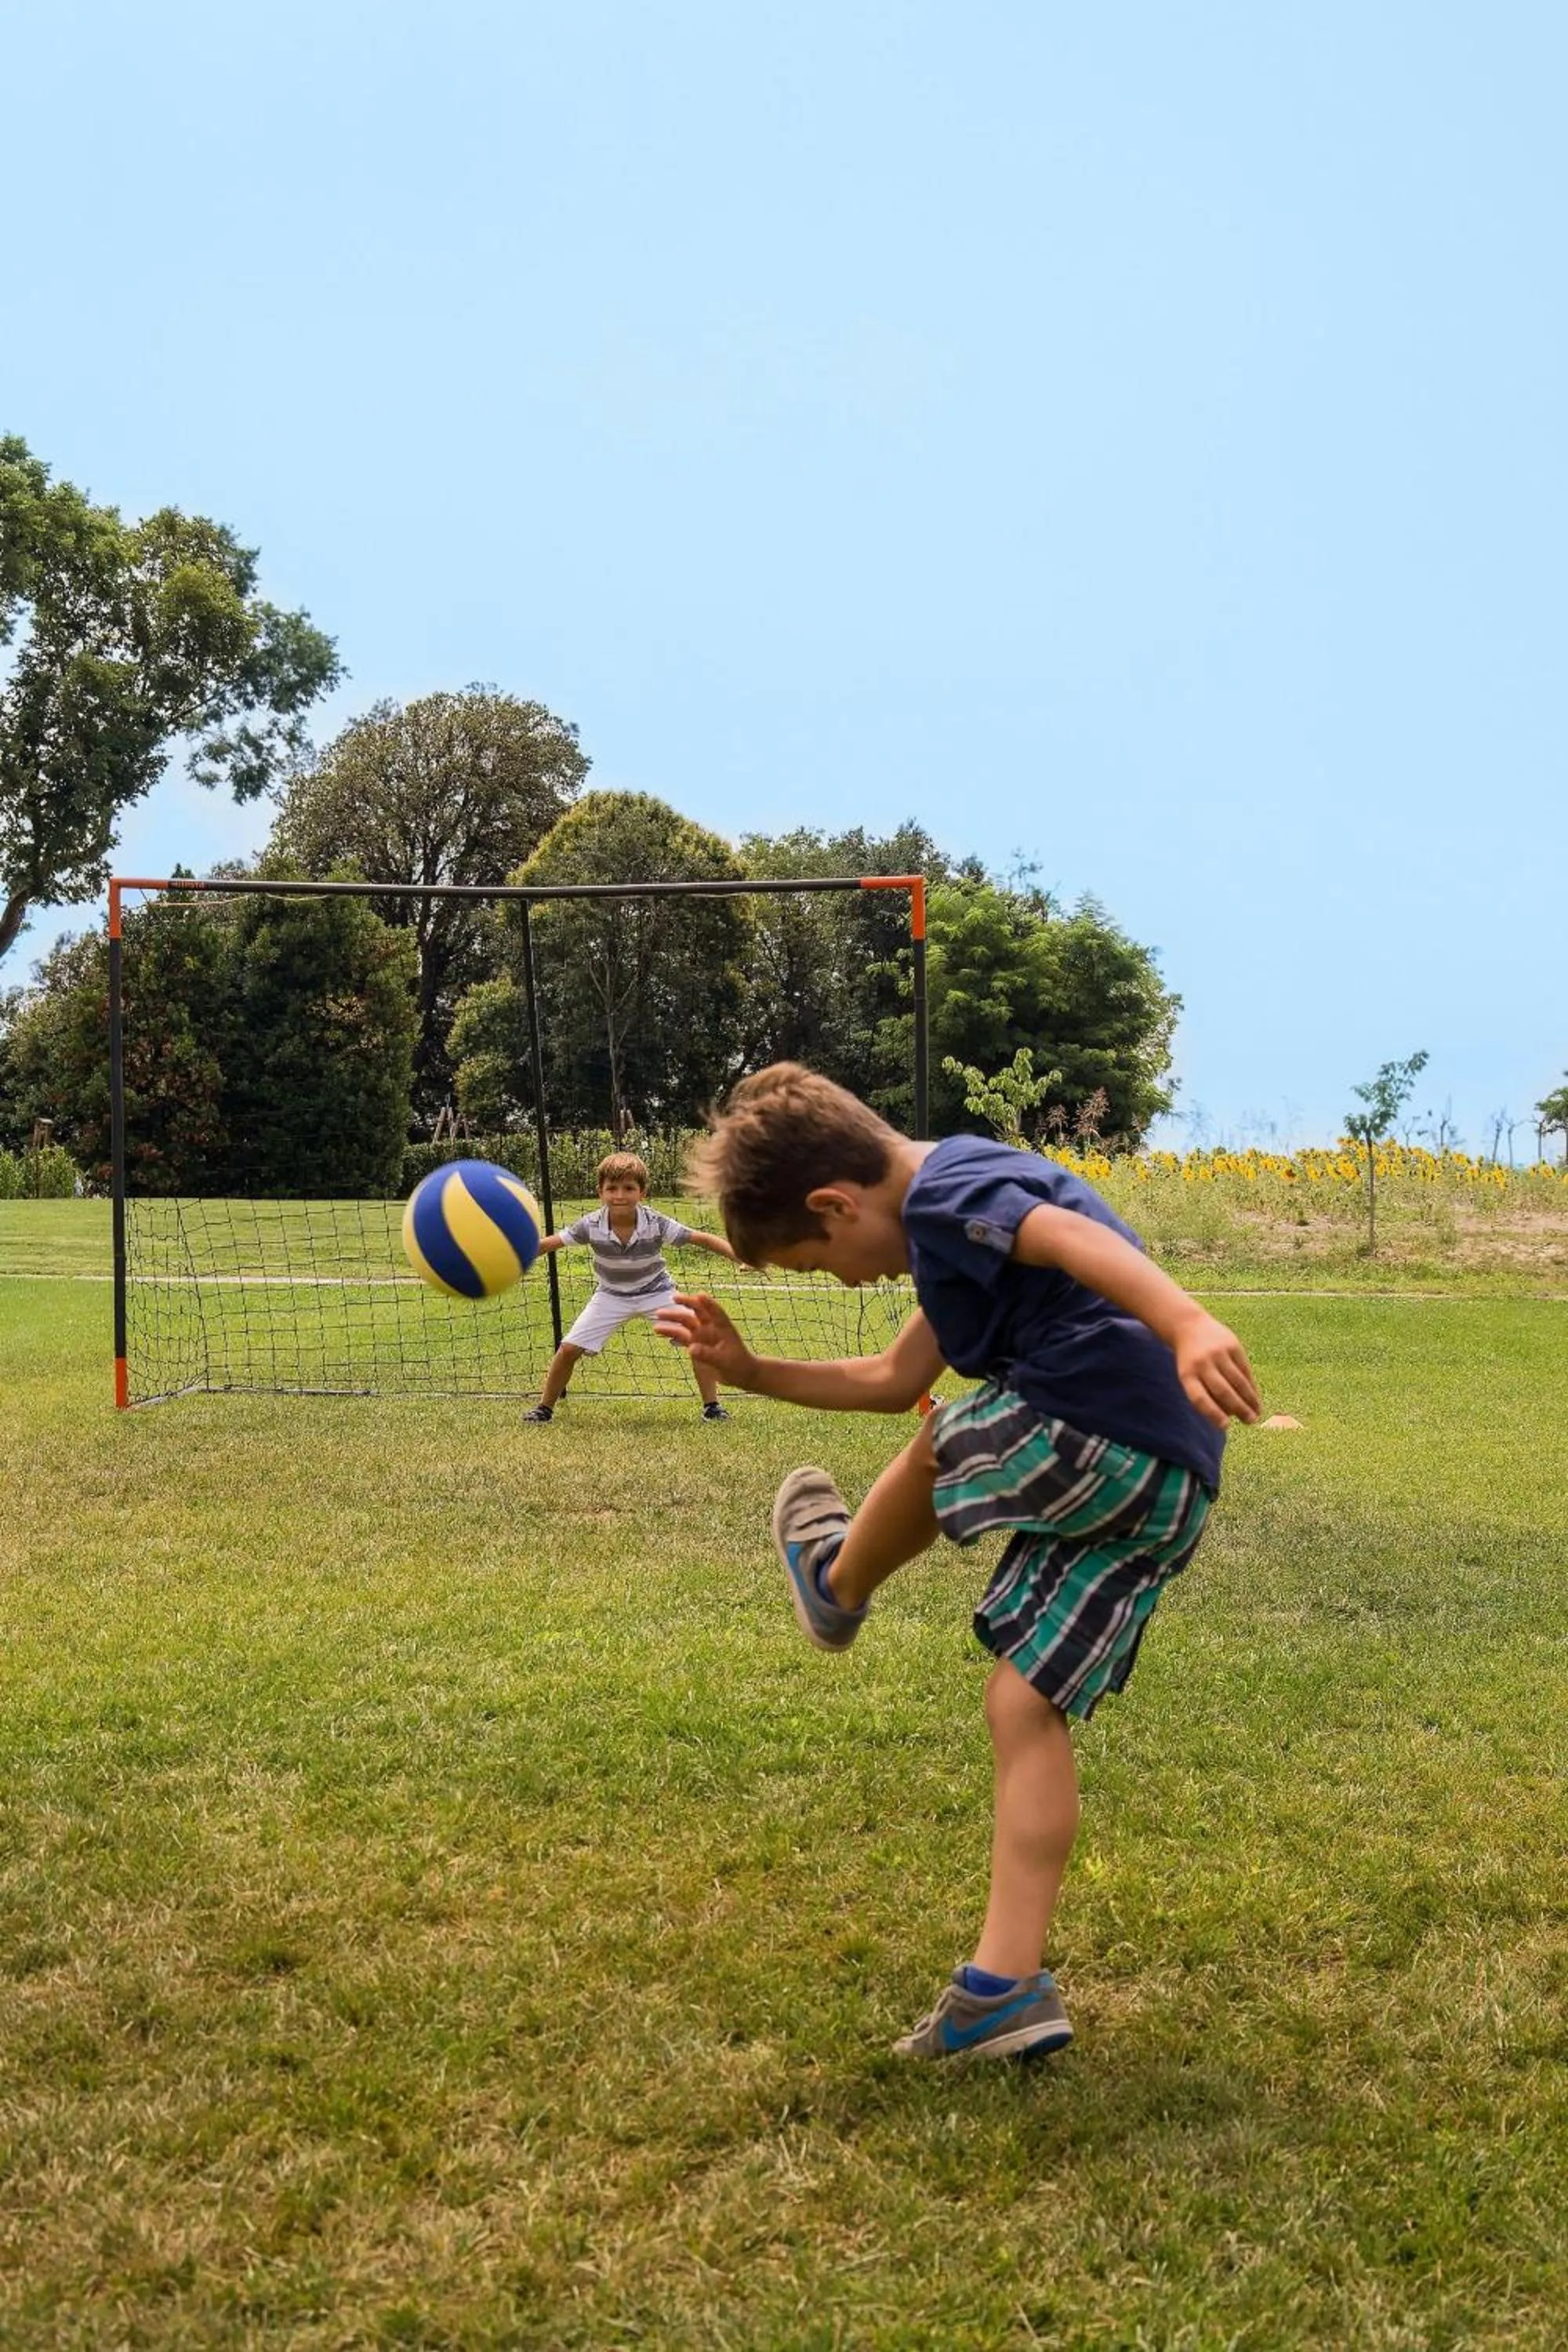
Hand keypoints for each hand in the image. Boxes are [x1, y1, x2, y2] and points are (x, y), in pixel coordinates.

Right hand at [654, 1291, 758, 1388]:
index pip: (715, 1311)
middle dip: (685, 1304)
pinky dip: (671, 1333)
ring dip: (672, 1319)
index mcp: (723, 1327)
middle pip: (696, 1312)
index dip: (708, 1303)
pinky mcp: (695, 1344)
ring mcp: (702, 1335)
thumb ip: (708, 1354)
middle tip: (673, 1299)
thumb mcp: (724, 1361)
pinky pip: (681, 1336)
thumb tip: (691, 1348)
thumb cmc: (739, 1364)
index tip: (699, 1295)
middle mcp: (711, 1327)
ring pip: (685, 1323)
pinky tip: (659, 1330)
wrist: (740, 1374)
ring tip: (657, 1318)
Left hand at [1174, 1311, 1261, 1428]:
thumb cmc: (1191, 1361)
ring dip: (1249, 1399)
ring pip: (1237, 1381)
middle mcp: (1202, 1363)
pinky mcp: (1232, 1345)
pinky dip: (1251, 1386)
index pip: (1199, 1398)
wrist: (1190, 1326)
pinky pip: (1244, 1369)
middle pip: (1222, 1390)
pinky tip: (1256, 1397)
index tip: (1225, 1427)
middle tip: (1250, 1422)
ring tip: (1257, 1413)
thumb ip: (1205, 1393)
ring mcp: (1218, 1353)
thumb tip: (1229, 1416)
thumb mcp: (1189, 1375)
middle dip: (1239, 1408)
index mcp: (1187, 1374)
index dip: (1212, 1413)